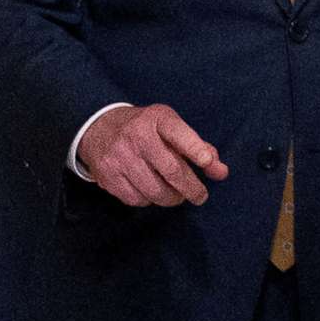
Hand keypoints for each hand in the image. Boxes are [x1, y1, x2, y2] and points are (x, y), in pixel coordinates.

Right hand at [77, 103, 227, 207]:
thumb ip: (199, 147)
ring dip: (172, 198)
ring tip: (177, 196)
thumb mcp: (171, 126)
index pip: (179, 134)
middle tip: (200, 196)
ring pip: (155, 190)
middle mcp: (137, 137)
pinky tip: (153, 193)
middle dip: (191, 188)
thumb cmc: (146, 129)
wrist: (98, 127)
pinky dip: (150, 201)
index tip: (208, 163)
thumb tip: (221, 172)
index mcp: (157, 119)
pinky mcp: (107, 176)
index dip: (195, 149)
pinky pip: (136, 199)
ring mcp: (120, 157)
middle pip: (171, 170)